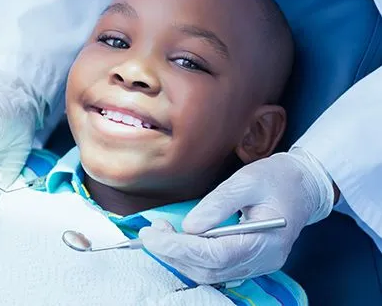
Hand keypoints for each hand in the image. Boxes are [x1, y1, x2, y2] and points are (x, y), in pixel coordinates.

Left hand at [139, 148, 334, 283]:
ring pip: (209, 274)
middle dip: (173, 253)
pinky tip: (177, 242)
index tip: (153, 234)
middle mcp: (262, 260)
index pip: (215, 255)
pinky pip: (216, 268)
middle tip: (151, 232)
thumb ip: (218, 204)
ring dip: (179, 257)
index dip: (179, 247)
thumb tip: (189, 226)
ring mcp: (257, 265)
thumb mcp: (247, 181)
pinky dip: (191, 258)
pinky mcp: (250, 261)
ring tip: (160, 234)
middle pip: (209, 270)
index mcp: (266, 241)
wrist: (303, 186)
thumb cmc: (277, 179)